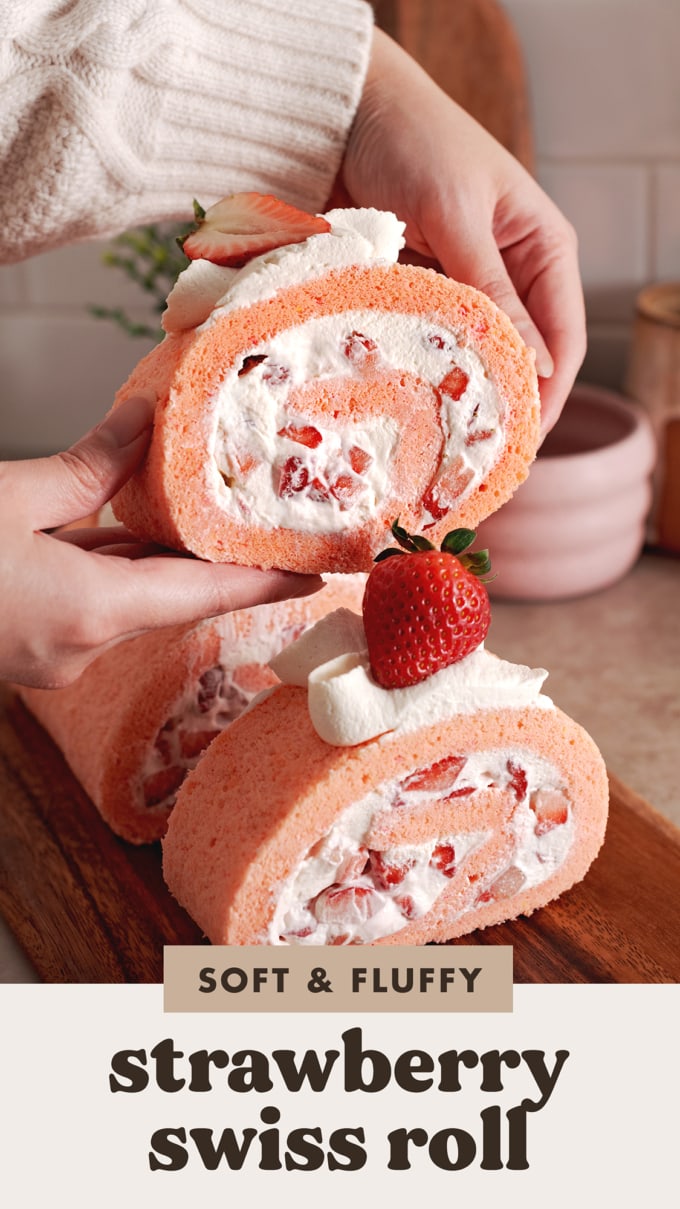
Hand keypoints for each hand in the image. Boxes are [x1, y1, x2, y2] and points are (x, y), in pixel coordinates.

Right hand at [0, 395, 320, 687]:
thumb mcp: (7, 496)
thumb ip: (84, 467)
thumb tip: (140, 424)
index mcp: (88, 611)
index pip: (207, 595)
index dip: (268, 582)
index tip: (317, 573)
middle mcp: (80, 646)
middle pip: (174, 596)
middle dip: (216, 557)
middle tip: (265, 521)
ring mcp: (54, 653)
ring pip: (129, 599)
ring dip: (159, 558)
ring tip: (203, 513)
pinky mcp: (30, 644)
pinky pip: (93, 603)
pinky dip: (113, 569)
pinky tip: (123, 530)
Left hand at [341, 29, 585, 433]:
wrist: (343, 112)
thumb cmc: (413, 142)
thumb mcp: (457, 216)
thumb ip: (491, 291)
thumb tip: (535, 367)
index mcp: (543, 249)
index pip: (562, 340)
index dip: (546, 397)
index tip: (520, 445)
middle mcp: (509, 273)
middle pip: (518, 357)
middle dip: (501, 405)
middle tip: (477, 458)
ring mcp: (461, 285)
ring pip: (470, 355)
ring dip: (456, 394)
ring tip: (440, 444)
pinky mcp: (416, 290)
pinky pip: (426, 339)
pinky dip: (417, 368)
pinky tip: (404, 402)